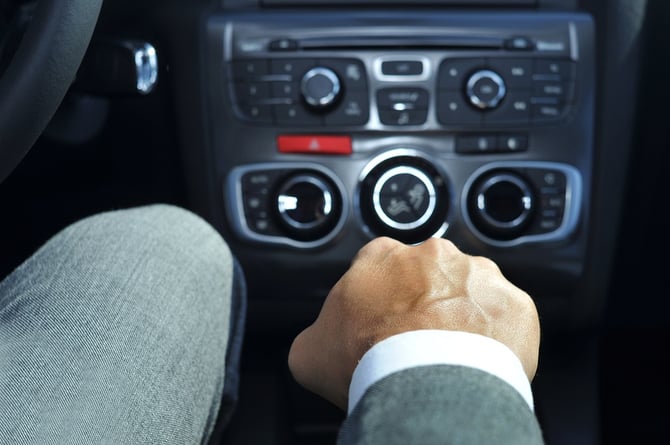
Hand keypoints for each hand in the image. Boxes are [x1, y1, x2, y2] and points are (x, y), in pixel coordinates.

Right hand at [288, 236, 539, 409]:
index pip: (379, 264)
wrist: (424, 388)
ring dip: (464, 314)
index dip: (380, 295)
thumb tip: (320, 344)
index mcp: (382, 257)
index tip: (382, 321)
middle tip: (417, 341)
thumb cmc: (366, 362)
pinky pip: (506, 316)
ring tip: (452, 355)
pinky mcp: (514, 303)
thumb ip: (317, 332)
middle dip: (425, 302)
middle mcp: (432, 255)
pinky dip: (498, 336)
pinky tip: (480, 360)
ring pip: (471, 291)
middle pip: (429, 275)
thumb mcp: (310, 350)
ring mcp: (478, 275)